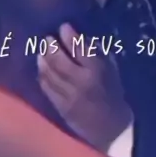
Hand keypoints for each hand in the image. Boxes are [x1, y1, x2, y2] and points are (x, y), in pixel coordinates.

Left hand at [38, 22, 132, 150]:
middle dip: (50, 46)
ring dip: (43, 59)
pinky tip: (42, 68)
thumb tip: (77, 38)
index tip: (63, 27)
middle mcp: (81, 81)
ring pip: (49, 73)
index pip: (79, 47)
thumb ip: (96, 54)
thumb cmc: (114, 95)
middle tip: (47, 39)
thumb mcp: (112, 70)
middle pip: (58, 60)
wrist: (113, 129)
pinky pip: (46, 87)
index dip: (69, 35)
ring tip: (41, 51)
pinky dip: (42, 75)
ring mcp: (68, 95)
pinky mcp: (60, 107)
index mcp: (98, 71)